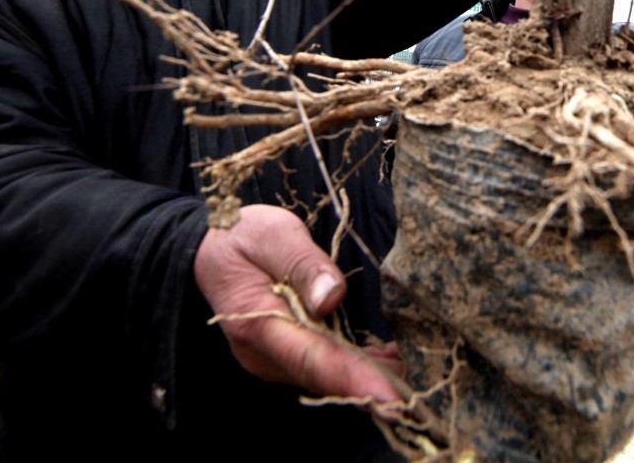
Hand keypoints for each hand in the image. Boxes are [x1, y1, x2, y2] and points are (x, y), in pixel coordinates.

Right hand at [194, 204, 402, 401]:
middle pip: (326, 376)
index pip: (314, 358)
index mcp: (258, 323)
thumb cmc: (243, 237)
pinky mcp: (287, 356)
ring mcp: (275, 360)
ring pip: (329, 377)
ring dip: (372, 378)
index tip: (391, 398)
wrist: (212, 250)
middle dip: (374, 387)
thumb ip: (303, 265)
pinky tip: (392, 360)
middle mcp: (265, 355)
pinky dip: (360, 367)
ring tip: (419, 373)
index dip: (355, 378)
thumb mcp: (273, 235)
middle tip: (421, 397)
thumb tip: (333, 297)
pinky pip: (326, 367)